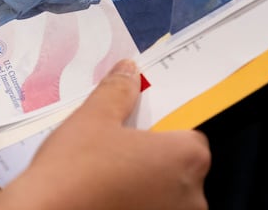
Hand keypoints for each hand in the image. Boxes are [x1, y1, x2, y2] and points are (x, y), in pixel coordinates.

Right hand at [0, 59, 210, 209]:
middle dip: (154, 161)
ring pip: (166, 197)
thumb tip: (129, 70)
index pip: (191, 138)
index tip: (139, 134)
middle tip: (118, 154)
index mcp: (187, 159)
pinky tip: (105, 199)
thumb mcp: (94, 118)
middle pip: (180, 169)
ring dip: (145, 187)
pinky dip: (135, 205)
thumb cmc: (75, 169)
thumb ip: (118, 91)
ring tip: (108, 178)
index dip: (164, 133)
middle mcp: (192, 196)